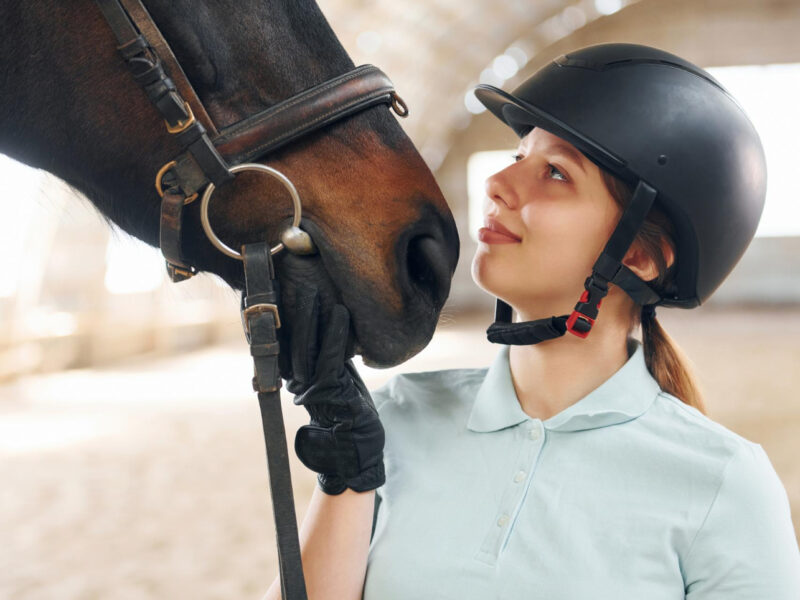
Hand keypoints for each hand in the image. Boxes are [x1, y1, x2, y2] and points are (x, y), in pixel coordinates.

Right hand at [285, 291, 384, 494]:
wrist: (357, 443)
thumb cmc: (349, 407)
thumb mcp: (337, 374)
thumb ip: (328, 353)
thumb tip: (328, 322)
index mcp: (297, 375)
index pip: (286, 340)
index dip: (282, 317)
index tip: (276, 292)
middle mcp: (298, 380)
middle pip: (291, 338)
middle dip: (292, 310)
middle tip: (289, 281)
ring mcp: (312, 386)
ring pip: (307, 344)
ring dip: (310, 316)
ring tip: (312, 290)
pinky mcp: (329, 389)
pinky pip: (332, 354)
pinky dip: (335, 332)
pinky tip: (340, 312)